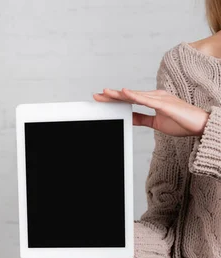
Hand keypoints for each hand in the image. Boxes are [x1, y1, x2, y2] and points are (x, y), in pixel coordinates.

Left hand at [94, 88, 208, 136]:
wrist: (200, 126)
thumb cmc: (182, 123)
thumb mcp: (156, 123)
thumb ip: (142, 119)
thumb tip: (129, 118)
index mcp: (154, 100)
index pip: (130, 99)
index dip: (115, 98)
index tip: (101, 99)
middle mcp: (155, 96)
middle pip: (129, 95)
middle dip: (112, 96)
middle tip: (96, 95)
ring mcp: (160, 98)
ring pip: (135, 95)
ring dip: (119, 94)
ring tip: (105, 93)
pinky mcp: (164, 104)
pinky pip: (146, 99)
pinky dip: (134, 95)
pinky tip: (123, 93)